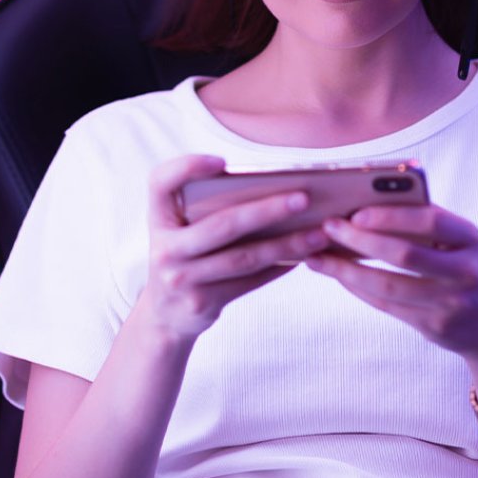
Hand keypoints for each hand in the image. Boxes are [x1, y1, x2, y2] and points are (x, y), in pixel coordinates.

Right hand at [133, 155, 332, 353]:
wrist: (164, 316)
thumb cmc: (183, 257)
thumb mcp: (179, 230)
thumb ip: (204, 209)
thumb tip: (270, 189)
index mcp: (158, 218)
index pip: (161, 182)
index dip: (187, 168)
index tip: (222, 162)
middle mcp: (165, 248)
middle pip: (223, 225)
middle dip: (267, 210)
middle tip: (303, 199)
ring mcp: (181, 278)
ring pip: (244, 258)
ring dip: (286, 245)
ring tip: (318, 234)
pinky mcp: (201, 302)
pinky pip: (248, 281)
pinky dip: (278, 267)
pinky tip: (304, 255)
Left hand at [307, 205, 477, 375]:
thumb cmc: (465, 271)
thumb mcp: (461, 244)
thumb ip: (426, 224)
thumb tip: (368, 201)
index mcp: (470, 238)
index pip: (430, 221)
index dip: (392, 217)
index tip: (356, 211)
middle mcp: (465, 271)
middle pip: (405, 254)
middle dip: (360, 240)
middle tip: (328, 228)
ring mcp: (451, 302)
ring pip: (388, 285)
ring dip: (347, 270)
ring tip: (318, 256)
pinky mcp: (434, 326)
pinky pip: (386, 305)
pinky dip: (358, 289)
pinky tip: (338, 275)